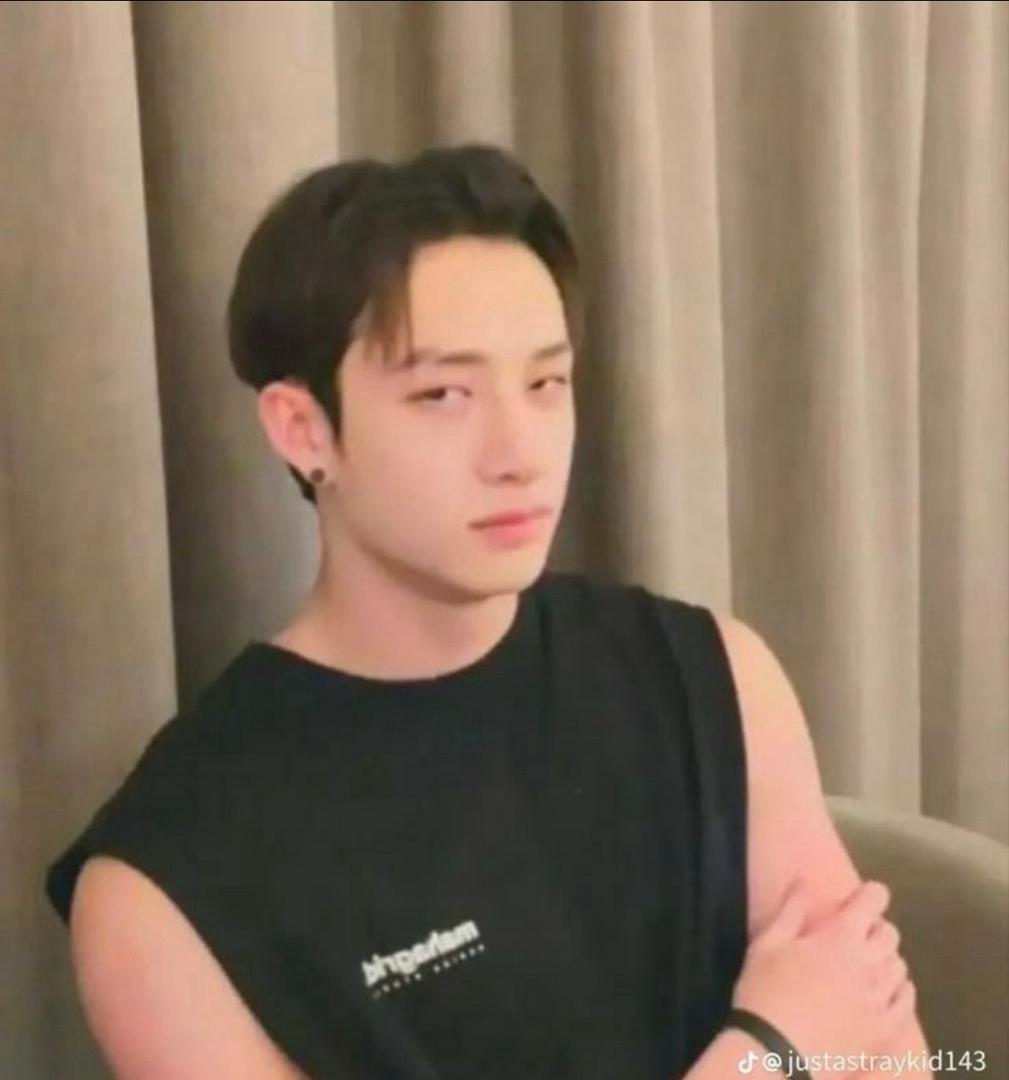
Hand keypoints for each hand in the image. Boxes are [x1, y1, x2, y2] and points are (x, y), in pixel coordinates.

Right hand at [731, 878, 915, 1078]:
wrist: (775, 1056)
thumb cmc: (764, 992)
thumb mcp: (767, 944)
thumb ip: (791, 909)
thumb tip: (804, 880)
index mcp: (840, 937)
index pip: (874, 900)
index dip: (869, 894)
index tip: (859, 899)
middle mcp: (869, 963)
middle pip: (890, 933)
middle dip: (874, 927)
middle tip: (853, 936)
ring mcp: (880, 1000)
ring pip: (900, 967)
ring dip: (885, 959)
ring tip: (865, 967)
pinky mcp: (885, 1031)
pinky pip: (907, 1003)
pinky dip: (898, 992)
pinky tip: (882, 994)